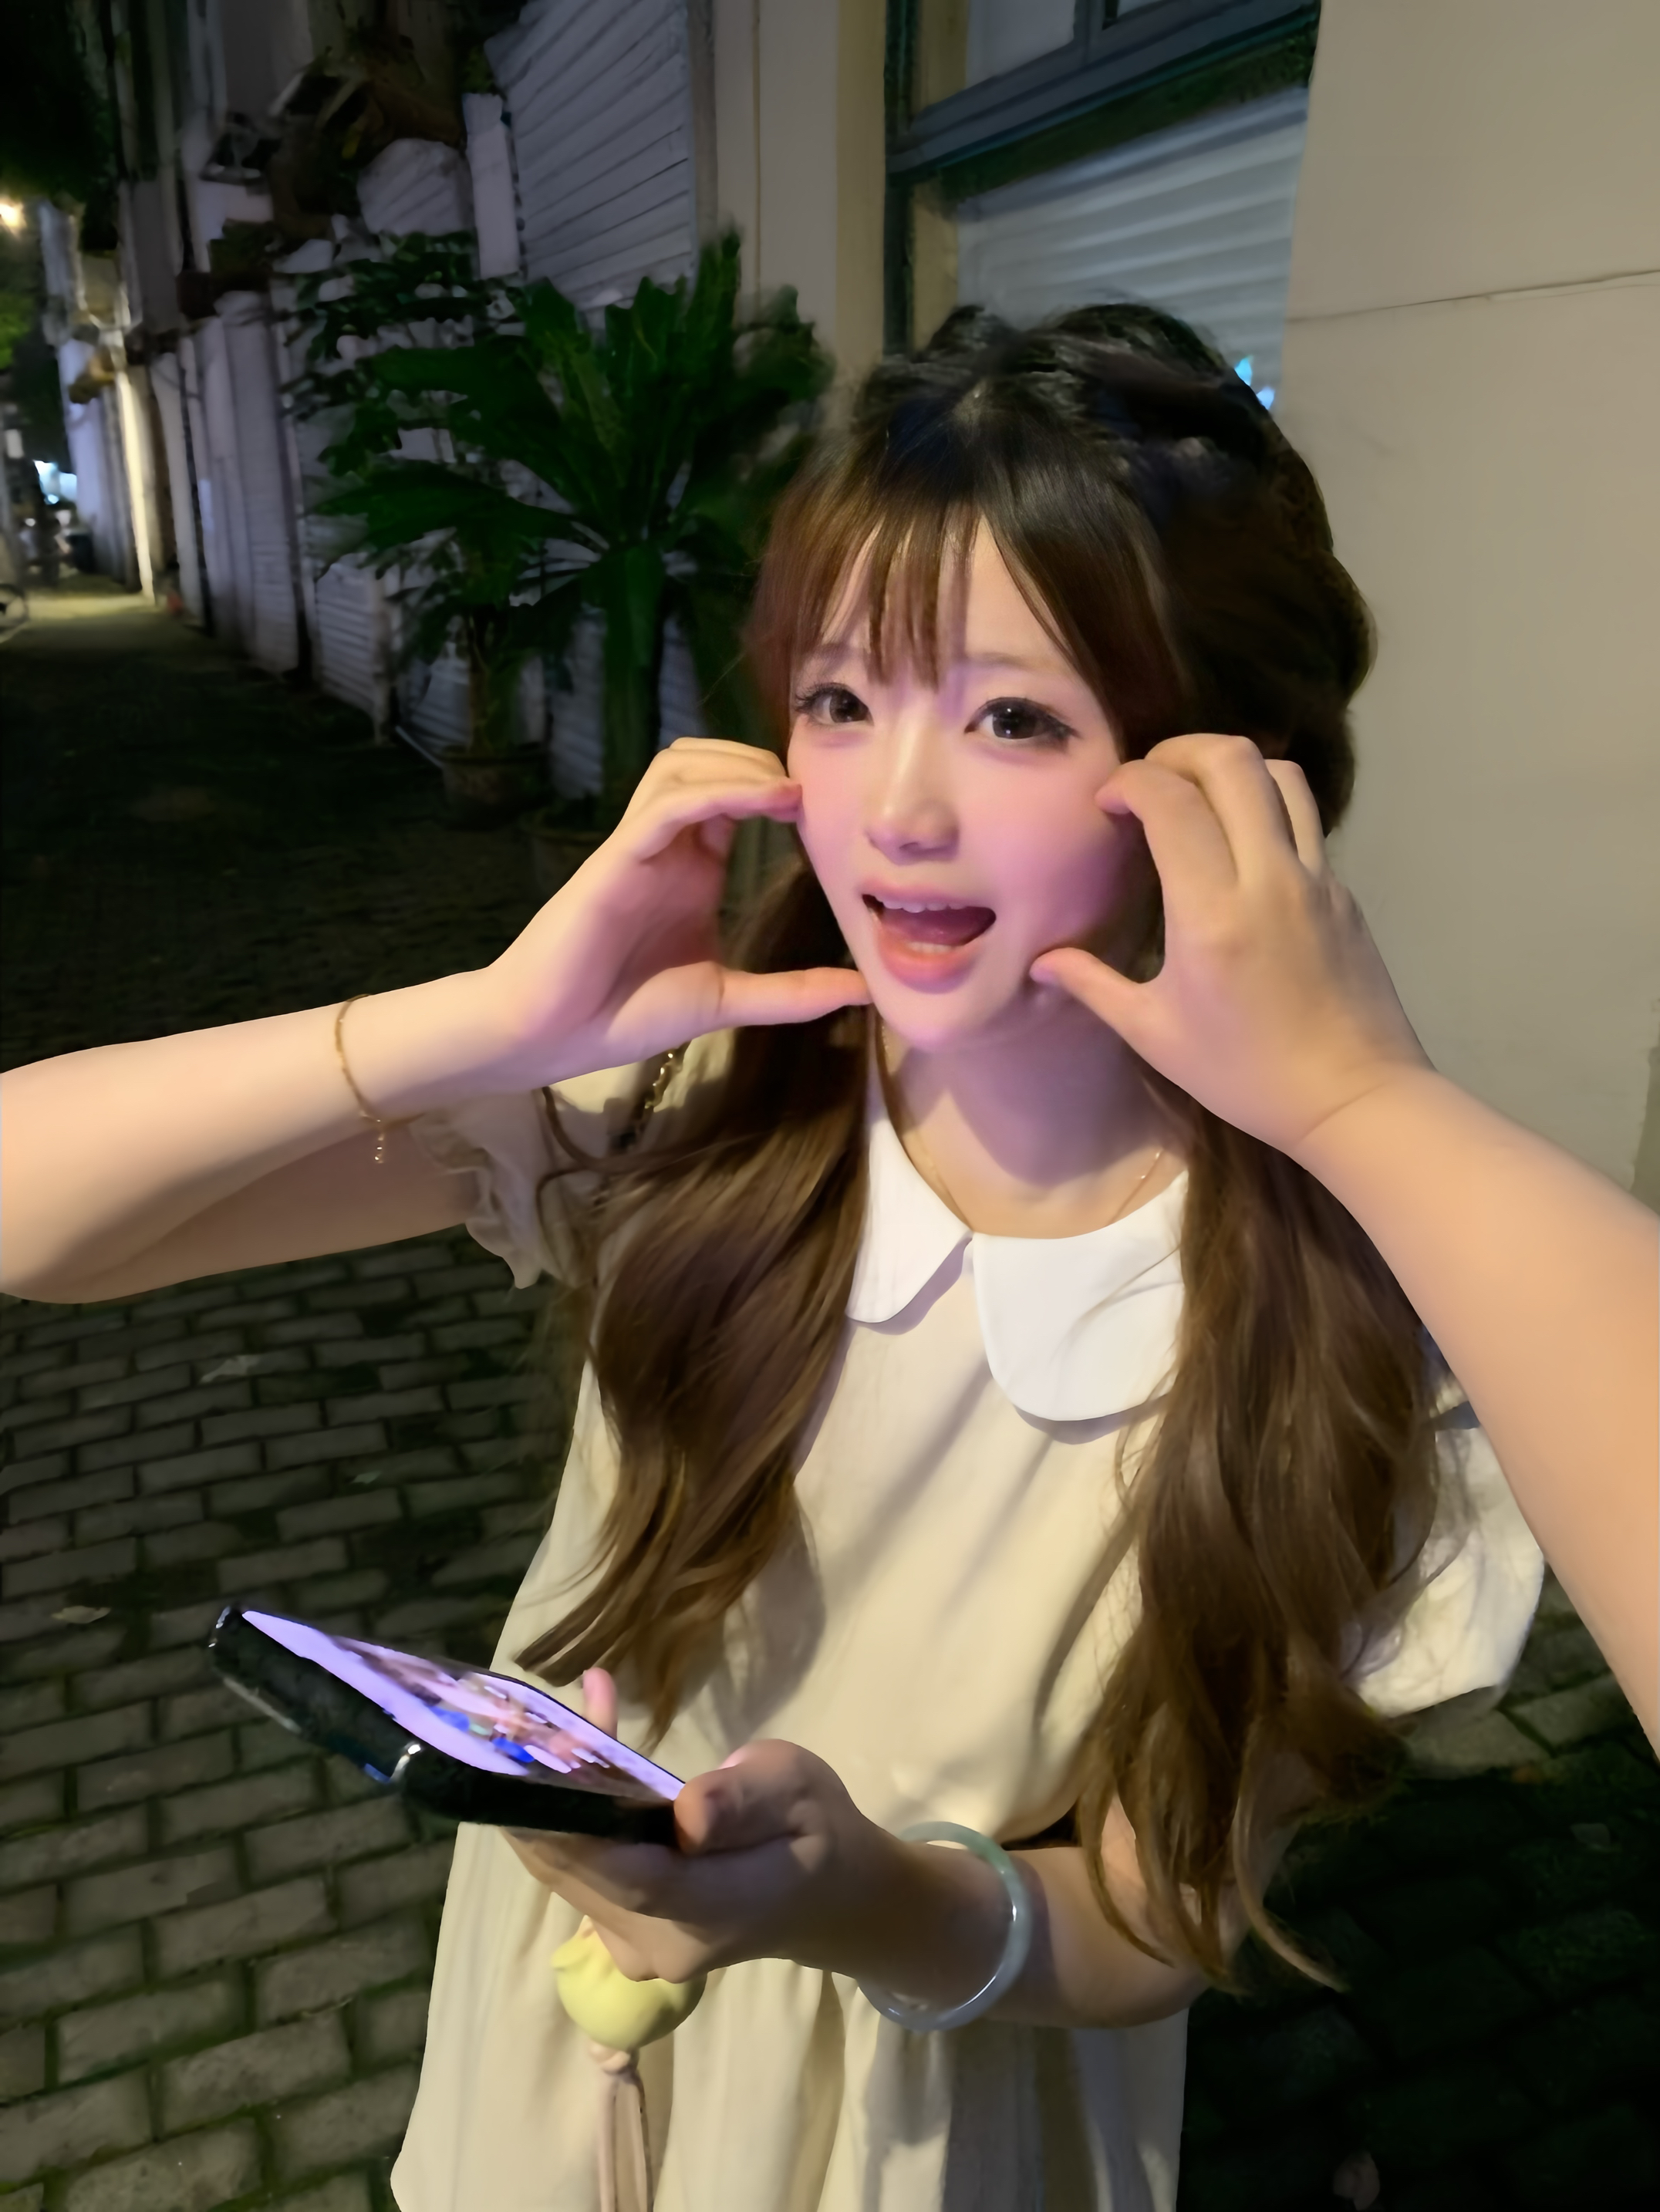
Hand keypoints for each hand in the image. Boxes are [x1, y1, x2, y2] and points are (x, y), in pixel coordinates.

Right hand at [486, 740, 868, 1086]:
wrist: (553, 1037)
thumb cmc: (625, 1013)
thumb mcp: (728, 999)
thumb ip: (791, 993)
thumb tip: (864, 991)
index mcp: (693, 868)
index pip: (735, 797)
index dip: (778, 786)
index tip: (829, 806)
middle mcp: (667, 847)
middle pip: (706, 762)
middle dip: (759, 759)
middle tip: (811, 788)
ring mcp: (639, 848)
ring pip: (681, 766)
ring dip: (738, 763)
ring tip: (789, 790)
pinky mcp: (615, 859)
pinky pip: (666, 805)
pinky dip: (716, 791)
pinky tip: (765, 798)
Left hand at [503, 1674, 1003, 1998]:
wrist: (829, 1896)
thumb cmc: (815, 1829)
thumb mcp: (798, 1788)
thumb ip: (744, 1801)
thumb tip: (688, 1814)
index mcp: (713, 1912)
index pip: (628, 1874)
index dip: (572, 1822)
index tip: (536, 1761)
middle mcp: (660, 1944)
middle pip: (579, 1869)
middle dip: (543, 1796)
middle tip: (526, 1718)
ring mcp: (634, 1948)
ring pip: (567, 1869)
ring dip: (548, 1801)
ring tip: (548, 1723)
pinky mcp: (621, 1935)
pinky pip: (579, 1871)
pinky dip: (567, 1816)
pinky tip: (577, 1757)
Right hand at [1030, 735, 1428, 1158]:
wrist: (1355, 1099)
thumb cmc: (1246, 1075)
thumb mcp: (1157, 1036)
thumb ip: (1096, 985)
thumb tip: (1043, 962)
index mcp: (1212, 912)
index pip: (1173, 800)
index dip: (1132, 780)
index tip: (1107, 803)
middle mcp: (1268, 877)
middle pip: (1232, 760)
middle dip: (1179, 752)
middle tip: (1148, 782)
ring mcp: (1315, 877)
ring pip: (1280, 774)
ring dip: (1230, 767)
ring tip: (1196, 797)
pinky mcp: (1342, 890)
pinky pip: (1303, 818)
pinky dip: (1263, 805)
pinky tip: (1237, 844)